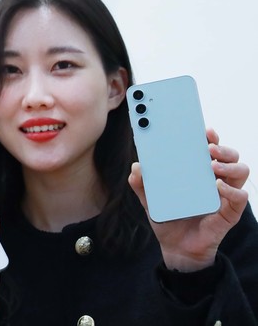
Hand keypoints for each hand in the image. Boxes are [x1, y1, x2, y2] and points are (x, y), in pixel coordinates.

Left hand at [128, 128, 249, 271]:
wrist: (176, 247)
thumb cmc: (168, 217)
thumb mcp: (149, 199)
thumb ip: (140, 183)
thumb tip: (136, 166)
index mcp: (198, 171)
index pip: (209, 148)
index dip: (210, 136)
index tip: (204, 129)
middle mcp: (215, 179)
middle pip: (229, 155)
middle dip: (222, 147)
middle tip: (208, 147)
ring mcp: (224, 195)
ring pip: (241, 171)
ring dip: (229, 165)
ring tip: (213, 166)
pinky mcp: (229, 212)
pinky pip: (240, 197)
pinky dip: (232, 190)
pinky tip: (218, 186)